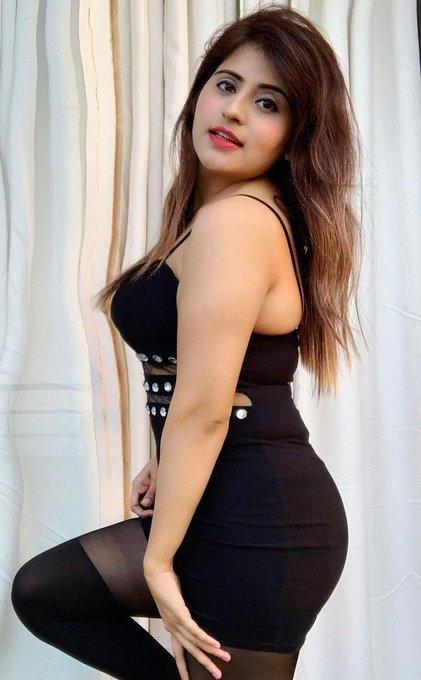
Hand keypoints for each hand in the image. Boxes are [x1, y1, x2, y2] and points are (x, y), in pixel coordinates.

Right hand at [130, 455, 157, 517]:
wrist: (167, 455)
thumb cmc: (160, 464)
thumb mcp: (157, 479)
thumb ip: (151, 492)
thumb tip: (145, 505)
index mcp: (137, 485)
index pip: (133, 505)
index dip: (141, 512)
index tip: (151, 513)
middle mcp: (139, 489)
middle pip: (139, 506)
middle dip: (147, 511)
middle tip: (159, 512)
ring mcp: (145, 489)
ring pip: (146, 504)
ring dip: (152, 507)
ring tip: (162, 506)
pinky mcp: (151, 489)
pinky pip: (151, 499)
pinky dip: (156, 503)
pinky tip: (163, 502)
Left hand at [144, 563, 230, 678]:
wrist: (157, 572)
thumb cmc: (165, 583)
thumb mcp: (174, 600)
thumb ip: (182, 609)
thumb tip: (191, 611)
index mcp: (170, 626)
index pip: (178, 652)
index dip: (183, 666)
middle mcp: (172, 628)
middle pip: (191, 651)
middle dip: (205, 664)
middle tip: (218, 675)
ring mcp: (176, 622)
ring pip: (196, 642)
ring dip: (211, 652)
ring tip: (225, 658)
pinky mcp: (180, 614)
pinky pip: (195, 630)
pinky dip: (206, 639)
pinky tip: (216, 644)